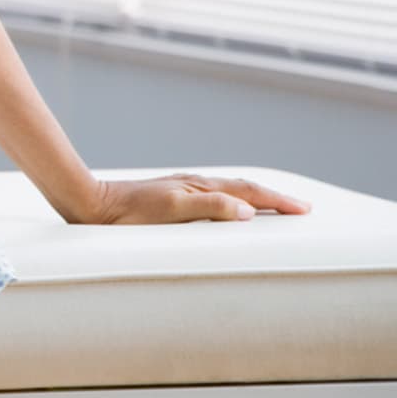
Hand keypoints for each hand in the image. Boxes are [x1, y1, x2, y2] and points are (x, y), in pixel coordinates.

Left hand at [81, 172, 313, 224]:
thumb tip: (248, 213)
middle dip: (274, 198)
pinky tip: (227, 209)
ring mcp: (182, 189)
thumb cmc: (129, 213)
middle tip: (300, 208)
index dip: (278, 202)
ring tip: (273, 207)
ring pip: (228, 192)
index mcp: (200, 187)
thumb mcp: (172, 211)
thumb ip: (210, 208)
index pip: (249, 193)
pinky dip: (231, 202)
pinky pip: (212, 198)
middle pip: (243, 189)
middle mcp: (194, 184)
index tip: (304, 209)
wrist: (92, 204)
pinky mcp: (170, 198)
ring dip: (254, 199)